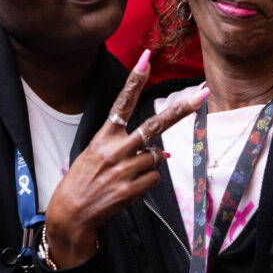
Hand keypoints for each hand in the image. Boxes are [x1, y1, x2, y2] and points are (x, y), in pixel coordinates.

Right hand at [44, 50, 205, 268]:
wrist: (70, 214)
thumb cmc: (82, 181)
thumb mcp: (94, 155)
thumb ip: (125, 148)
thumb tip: (162, 154)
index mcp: (104, 136)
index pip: (122, 102)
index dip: (134, 80)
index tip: (146, 58)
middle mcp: (115, 149)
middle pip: (155, 125)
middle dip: (180, 110)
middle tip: (201, 94)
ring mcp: (124, 169)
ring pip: (156, 158)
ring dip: (148, 166)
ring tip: (125, 177)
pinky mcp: (131, 189)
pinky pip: (154, 179)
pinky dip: (146, 183)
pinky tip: (128, 188)